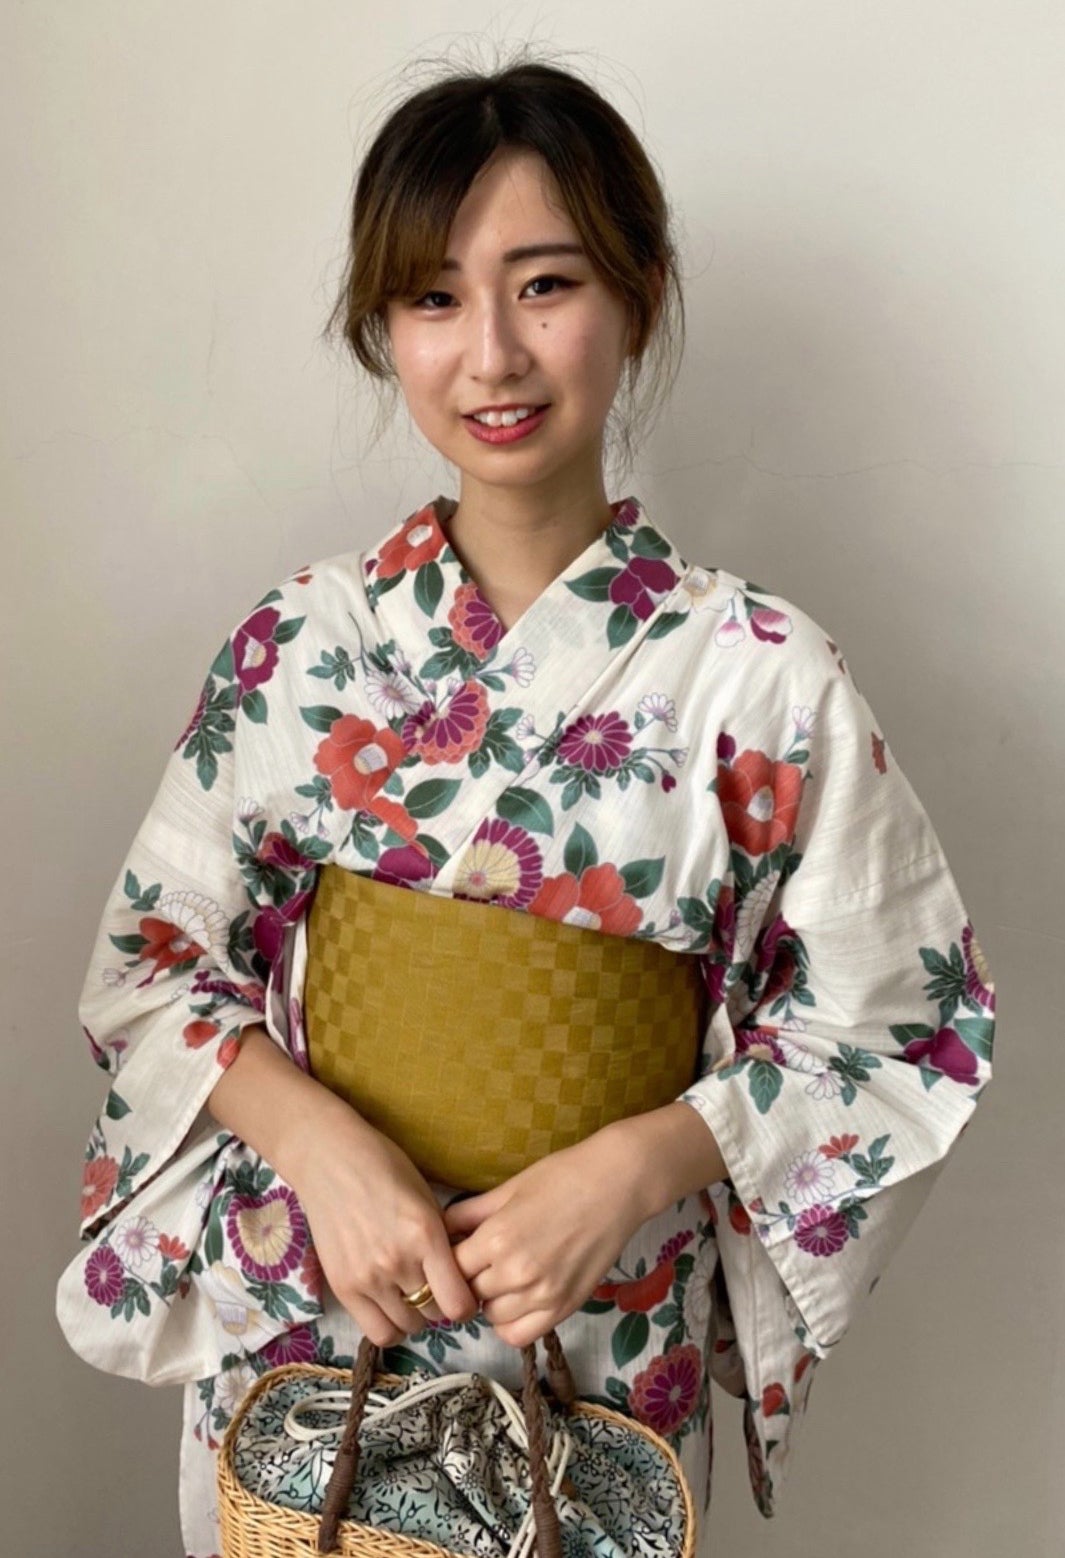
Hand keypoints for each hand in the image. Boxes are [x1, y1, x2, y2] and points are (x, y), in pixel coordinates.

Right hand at [288, 1097, 479, 1347]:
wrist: (328, 1159)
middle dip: (441, 1305)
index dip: (466, 1305)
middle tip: (435, 1289)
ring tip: (410, 1294)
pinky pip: (377, 1332)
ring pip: (408, 1326)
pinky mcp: (342, 1288)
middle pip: (435, 1314)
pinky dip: (390, 1325)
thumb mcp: (425, 1196)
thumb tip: (460, 1274)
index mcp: (425, 1234)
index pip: (458, 1302)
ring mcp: (368, 1278)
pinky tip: (391, 1306)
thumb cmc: (383, 1167)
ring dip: (415, 1315)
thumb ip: (441, 1238)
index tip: (464, 1295)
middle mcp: (398, 1261)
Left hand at [441, 1131, 644, 1347]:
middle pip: (469, 1293)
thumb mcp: (508, 1188)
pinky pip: (520, 1335)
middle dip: (470, 1278)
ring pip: (491, 1316)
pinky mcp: (565, 1307)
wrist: (617, 1184)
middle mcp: (516, 1272)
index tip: (458, 1251)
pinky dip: (511, 1322)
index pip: (451, 1267)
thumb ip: (468, 1213)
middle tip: (481, 1261)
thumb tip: (438, 1229)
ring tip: (503, 1276)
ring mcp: (542, 1294)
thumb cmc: (562, 1177)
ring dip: (491, 1300)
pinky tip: (517, 1299)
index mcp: (496, 1238)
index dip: (451, 1259)